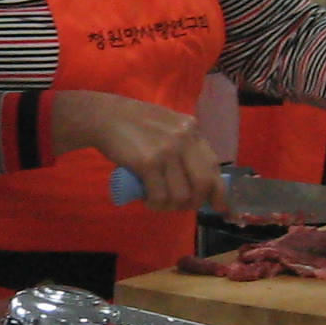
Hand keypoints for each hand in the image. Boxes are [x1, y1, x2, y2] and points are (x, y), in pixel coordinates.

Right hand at [47, 90, 218, 212]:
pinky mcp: (148, 162)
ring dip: (169, 206)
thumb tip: (198, 180)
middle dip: (194, 203)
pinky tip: (148, 200)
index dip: (219, 191)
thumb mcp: (168, 126)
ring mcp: (167, 150)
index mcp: (191, 129)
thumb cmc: (134, 123)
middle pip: (202, 184)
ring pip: (181, 195)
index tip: (221, 208)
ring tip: (157, 201)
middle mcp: (184, 138)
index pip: (214, 165)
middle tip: (179, 206)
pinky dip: (155, 204)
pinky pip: (160, 196)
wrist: (104, 116)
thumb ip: (184, 145)